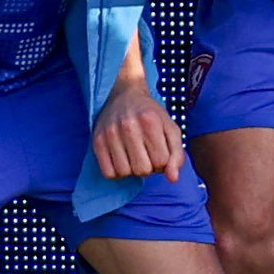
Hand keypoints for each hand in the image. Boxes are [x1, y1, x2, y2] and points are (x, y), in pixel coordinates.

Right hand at [92, 64, 186, 179]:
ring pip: (125, 173)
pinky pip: (108, 173)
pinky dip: (117, 172)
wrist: (125, 95)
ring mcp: (110, 134)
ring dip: (132, 169)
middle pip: (142, 170)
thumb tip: (173, 179)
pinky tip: (122, 159)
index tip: (158, 151)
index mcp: (151, 122)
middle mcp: (129, 126)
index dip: (163, 162)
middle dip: (148, 166)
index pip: (161, 162)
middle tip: (146, 153)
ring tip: (133, 155)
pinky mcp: (97, 141)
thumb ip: (177, 154)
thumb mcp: (170, 129)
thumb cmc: (151, 114)